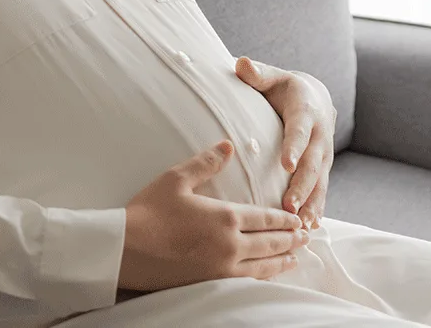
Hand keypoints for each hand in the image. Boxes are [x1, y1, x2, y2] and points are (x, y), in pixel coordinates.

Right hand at [119, 140, 308, 291]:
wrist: (124, 250)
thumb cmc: (148, 212)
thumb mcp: (176, 179)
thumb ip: (206, 163)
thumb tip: (228, 146)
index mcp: (226, 217)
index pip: (266, 218)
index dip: (285, 219)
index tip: (299, 219)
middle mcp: (230, 245)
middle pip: (270, 243)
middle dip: (290, 239)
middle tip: (306, 237)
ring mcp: (222, 268)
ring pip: (262, 266)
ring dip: (282, 260)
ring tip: (295, 258)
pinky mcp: (210, 283)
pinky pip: (246, 281)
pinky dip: (263, 277)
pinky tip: (267, 276)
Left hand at [234, 57, 336, 229]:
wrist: (315, 98)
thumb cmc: (283, 88)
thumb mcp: (272, 77)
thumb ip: (257, 74)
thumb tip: (241, 64)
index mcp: (306, 111)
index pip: (300, 130)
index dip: (295, 147)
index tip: (286, 165)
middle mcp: (320, 135)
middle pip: (313, 164)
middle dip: (302, 186)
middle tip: (288, 206)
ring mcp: (324, 155)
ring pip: (320, 182)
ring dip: (311, 204)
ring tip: (301, 225)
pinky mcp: (323, 169)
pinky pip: (321, 191)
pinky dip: (317, 209)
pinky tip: (310, 228)